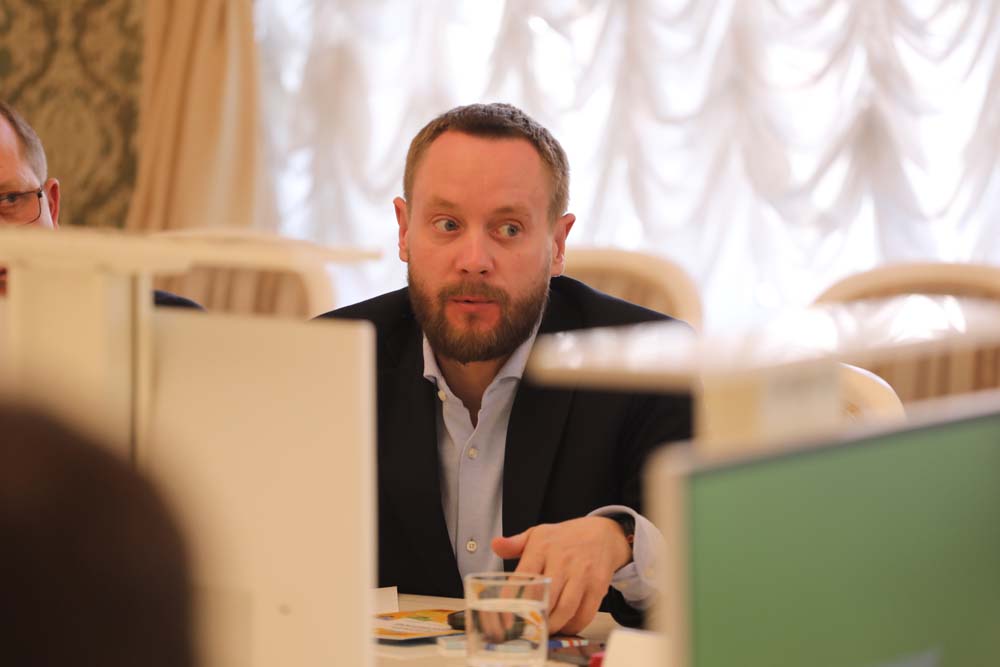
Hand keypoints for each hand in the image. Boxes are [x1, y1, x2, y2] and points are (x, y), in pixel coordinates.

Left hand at [491, 516, 631, 634]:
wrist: (603, 533)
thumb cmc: (565, 538)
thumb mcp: (539, 534)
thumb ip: (515, 543)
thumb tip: (495, 545)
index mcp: (542, 547)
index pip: (524, 575)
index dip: (513, 599)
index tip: (506, 618)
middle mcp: (562, 560)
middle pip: (545, 597)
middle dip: (535, 618)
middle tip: (526, 630)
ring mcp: (582, 573)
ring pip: (565, 609)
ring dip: (553, 626)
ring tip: (545, 631)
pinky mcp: (599, 585)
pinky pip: (585, 613)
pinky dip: (573, 626)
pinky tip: (565, 627)